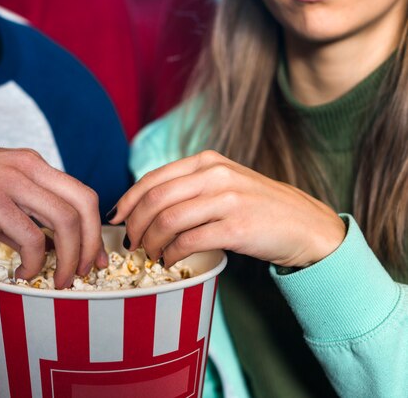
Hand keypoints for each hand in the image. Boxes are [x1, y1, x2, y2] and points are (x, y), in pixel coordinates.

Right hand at [0, 146, 107, 287]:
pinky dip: (34, 260)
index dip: (94, 229)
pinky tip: (24, 273)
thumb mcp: (0, 199)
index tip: (94, 257)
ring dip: (68, 257)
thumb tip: (51, 249)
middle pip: (84, 203)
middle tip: (85, 271)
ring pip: (64, 219)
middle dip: (90, 243)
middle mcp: (30, 168)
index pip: (82, 194)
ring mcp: (12, 182)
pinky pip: (30, 235)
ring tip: (58, 281)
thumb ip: (28, 219)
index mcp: (35, 165)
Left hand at [109, 150, 345, 268]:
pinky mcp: (237, 227)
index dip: (128, 201)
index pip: (152, 179)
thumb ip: (189, 187)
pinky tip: (170, 261)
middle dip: (135, 225)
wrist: (305, 225)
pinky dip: (171, 254)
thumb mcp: (224, 183)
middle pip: (154, 201)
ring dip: (151, 243)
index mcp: (206, 161)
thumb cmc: (258, 207)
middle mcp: (215, 175)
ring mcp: (227, 200)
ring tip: (150, 255)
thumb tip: (143, 207)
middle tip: (131, 243)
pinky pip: (188, 242)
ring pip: (167, 222)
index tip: (116, 219)